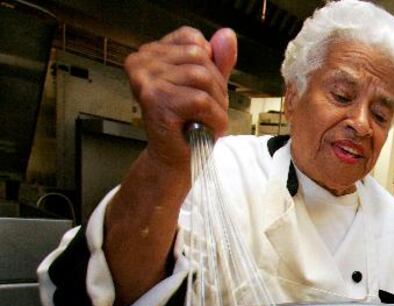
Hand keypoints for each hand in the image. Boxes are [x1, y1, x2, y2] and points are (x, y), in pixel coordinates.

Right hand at [124, 27, 236, 167]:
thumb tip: (227, 35)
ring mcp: (146, 81)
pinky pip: (201, 100)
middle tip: (208, 109)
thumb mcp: (208, 85)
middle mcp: (142, 62)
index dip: (210, 63)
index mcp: (151, 52)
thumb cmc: (190, 121)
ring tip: (207, 119)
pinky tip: (207, 128)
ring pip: (202, 77)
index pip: (193, 39)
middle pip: (200, 57)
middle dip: (217, 86)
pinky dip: (214, 118)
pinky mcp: (155, 101)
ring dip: (217, 104)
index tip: (203, 88)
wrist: (176, 159)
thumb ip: (218, 59)